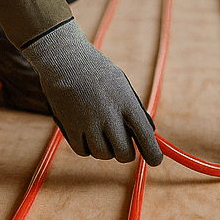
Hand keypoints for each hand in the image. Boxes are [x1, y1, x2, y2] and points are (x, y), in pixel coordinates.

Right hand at [21, 19, 162, 165]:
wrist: (64, 60)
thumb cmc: (96, 71)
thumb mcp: (122, 85)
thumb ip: (134, 110)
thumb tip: (148, 135)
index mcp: (126, 103)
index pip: (146, 138)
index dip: (153, 155)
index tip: (155, 160)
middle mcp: (108, 115)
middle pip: (124, 154)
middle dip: (126, 153)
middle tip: (123, 144)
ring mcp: (88, 123)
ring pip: (103, 154)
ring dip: (105, 149)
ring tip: (102, 131)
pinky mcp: (70, 127)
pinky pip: (83, 151)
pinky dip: (87, 147)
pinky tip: (87, 132)